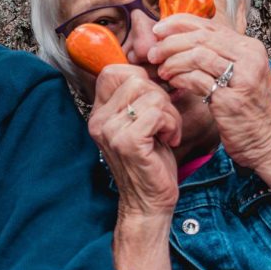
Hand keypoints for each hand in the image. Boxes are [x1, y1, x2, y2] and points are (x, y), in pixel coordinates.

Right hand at [88, 64, 181, 217]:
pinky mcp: (128, 142)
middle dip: (160, 97)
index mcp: (99, 113)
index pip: (113, 71)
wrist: (148, 202)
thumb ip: (139, 97)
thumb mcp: (140, 123)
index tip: (154, 101)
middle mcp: (99, 120)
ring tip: (167, 132)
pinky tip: (169, 140)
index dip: (141, 78)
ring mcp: (110, 131)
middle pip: (136, 79)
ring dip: (169, 112)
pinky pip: (157, 112)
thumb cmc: (151, 161)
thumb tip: (158, 67)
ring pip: (150, 95)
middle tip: (164, 122)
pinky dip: (172, 124)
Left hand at [148, 15, 270, 184]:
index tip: (157, 30)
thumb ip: (218, 57)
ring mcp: (242, 78)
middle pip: (200, 38)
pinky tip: (171, 82)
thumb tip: (181, 40)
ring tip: (161, 70)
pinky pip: (197, 80)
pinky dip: (179, 78)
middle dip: (170, 43)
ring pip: (197, 55)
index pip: (209, 25)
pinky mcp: (231, 100)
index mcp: (250, 48)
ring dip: (172, 61)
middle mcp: (249, 58)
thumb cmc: (250, 111)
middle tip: (153, 53)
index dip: (178, 24)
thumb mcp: (239, 76)